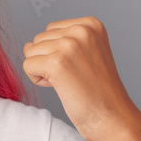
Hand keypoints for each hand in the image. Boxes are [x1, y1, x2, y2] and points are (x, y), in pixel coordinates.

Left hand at [21, 16, 137, 140]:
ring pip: (30, 52)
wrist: (112, 116)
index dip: (58, 53)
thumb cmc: (97, 90)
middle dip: (48, 60)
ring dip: (42, 70)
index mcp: (91, 24)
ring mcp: (69, 45)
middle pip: (39, 40)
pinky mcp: (57, 62)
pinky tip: (59, 87)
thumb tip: (27, 45)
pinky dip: (36, 80)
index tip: (79, 67)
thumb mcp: (86, 54)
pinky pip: (27, 66)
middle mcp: (81, 30)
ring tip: (68, 81)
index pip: (51, 30)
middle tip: (74, 77)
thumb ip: (60, 43)